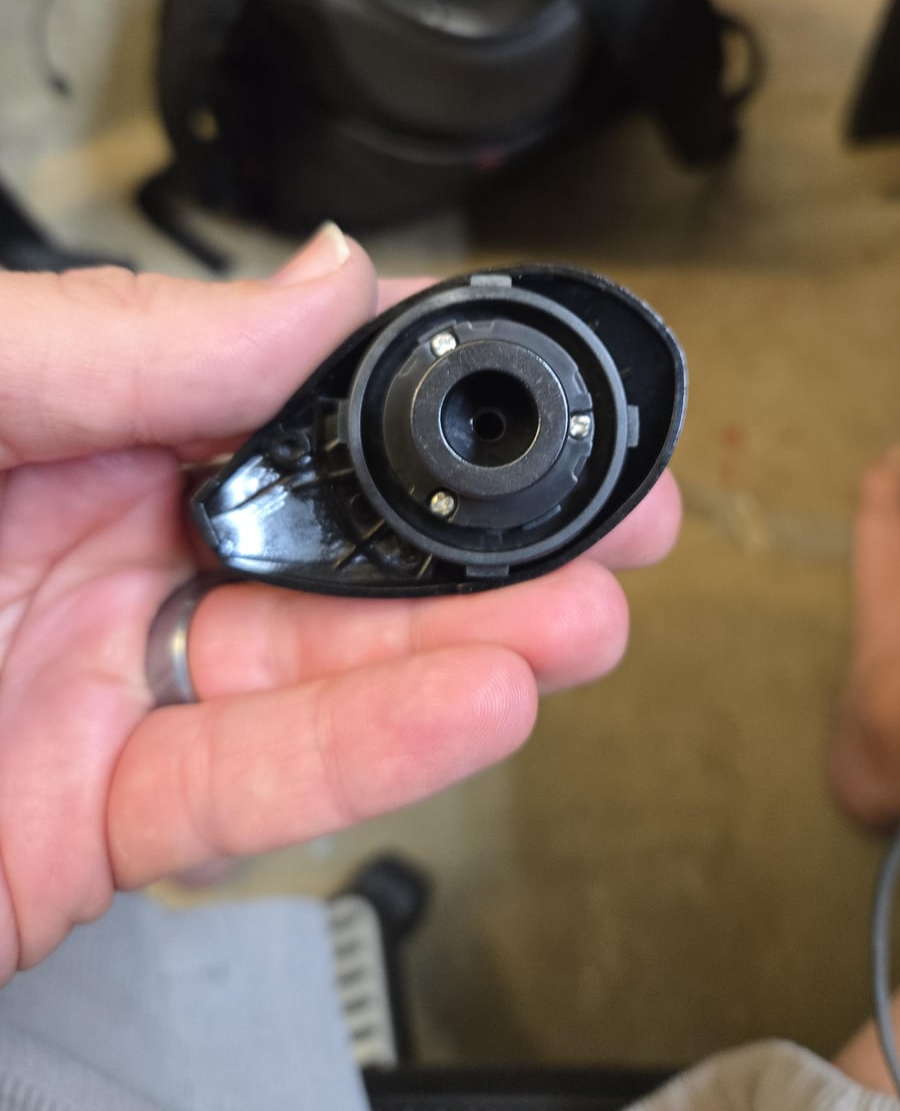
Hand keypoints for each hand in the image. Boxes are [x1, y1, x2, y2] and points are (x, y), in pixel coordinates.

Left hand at [0, 228, 680, 979]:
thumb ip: (119, 340)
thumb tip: (323, 283)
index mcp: (74, 425)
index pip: (287, 399)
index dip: (418, 394)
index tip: (527, 390)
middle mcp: (107, 548)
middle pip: (335, 544)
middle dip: (488, 538)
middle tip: (614, 521)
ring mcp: (106, 690)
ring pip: (317, 674)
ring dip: (463, 650)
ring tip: (582, 618)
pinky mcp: (88, 826)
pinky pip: (247, 791)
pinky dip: (369, 754)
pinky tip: (479, 704)